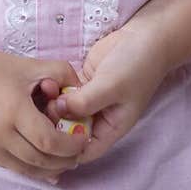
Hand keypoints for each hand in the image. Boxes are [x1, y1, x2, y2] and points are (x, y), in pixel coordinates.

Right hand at [0, 46, 86, 183]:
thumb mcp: (32, 65)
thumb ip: (63, 75)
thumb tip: (83, 94)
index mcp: (13, 110)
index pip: (49, 141)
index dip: (70, 146)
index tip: (82, 139)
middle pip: (40, 160)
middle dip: (65, 160)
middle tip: (79, 153)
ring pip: (28, 170)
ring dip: (50, 169)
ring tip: (65, 160)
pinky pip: (13, 168)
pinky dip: (32, 168)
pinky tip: (46, 164)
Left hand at [43, 21, 169, 166]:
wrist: (144, 37)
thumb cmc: (135, 67)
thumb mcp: (111, 87)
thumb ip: (84, 102)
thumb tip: (57, 110)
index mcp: (111, 128)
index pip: (85, 152)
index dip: (65, 152)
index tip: (48, 141)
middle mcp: (99, 118)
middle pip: (70, 133)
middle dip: (56, 126)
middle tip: (45, 110)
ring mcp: (89, 101)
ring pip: (64, 113)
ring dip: (53, 107)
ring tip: (47, 93)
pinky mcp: (82, 84)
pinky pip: (63, 94)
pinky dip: (55, 91)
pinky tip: (48, 83)